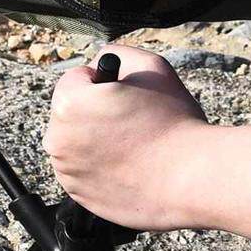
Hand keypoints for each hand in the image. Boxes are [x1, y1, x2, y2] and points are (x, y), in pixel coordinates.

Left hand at [44, 45, 250, 243]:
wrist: (192, 177)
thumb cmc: (173, 120)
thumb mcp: (149, 65)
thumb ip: (116, 53)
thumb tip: (99, 65)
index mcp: (69, 103)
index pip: (75, 79)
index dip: (103, 82)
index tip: (125, 96)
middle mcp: (58, 139)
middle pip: (71, 113)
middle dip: (94, 112)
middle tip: (131, 121)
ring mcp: (68, 173)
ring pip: (76, 144)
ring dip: (95, 140)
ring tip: (133, 145)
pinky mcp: (80, 197)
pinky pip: (84, 173)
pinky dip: (100, 168)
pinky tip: (128, 166)